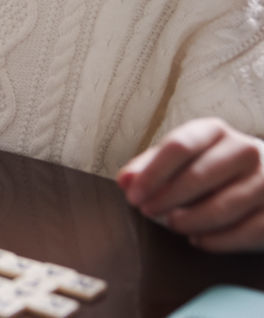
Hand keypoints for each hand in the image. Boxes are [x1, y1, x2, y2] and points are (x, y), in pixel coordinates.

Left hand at [117, 117, 263, 251]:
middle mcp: (245, 150)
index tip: (132, 195)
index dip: (152, 173)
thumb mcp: (182, 159)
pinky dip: (217, 240)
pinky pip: (246, 231)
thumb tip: (123, 181)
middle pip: (199, 175)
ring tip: (173, 225)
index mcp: (215, 131)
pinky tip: (200, 240)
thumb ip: (150, 167)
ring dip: (191, 221)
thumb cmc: (214, 168)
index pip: (179, 146)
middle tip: (147, 211)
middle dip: (167, 198)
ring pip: (223, 206)